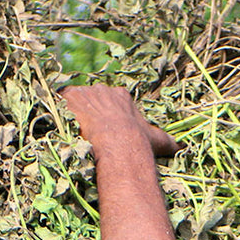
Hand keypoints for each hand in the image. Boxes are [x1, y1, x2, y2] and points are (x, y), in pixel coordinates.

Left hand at [60, 85, 180, 157]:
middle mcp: (103, 89)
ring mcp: (85, 92)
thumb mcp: (157, 140)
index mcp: (121, 95)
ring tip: (70, 130)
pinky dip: (56, 112)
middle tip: (85, 132)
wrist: (118, 142)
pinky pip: (58, 102)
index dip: (105, 114)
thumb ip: (168, 143)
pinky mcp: (69, 99)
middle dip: (87, 112)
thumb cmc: (138, 141)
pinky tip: (58, 125)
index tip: (103, 129)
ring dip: (71, 113)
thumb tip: (182, 150)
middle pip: (91, 98)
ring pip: (73, 100)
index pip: (109, 99)